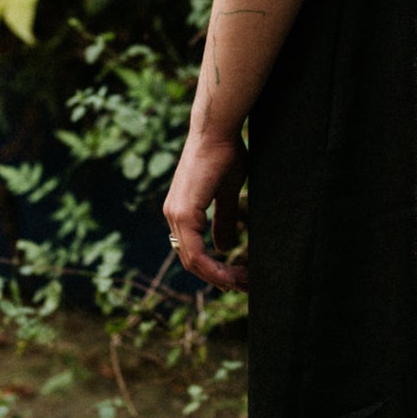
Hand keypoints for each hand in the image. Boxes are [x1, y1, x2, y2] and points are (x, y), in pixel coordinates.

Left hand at [163, 125, 247, 292]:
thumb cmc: (225, 154)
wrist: (217, 130)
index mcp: (181, 211)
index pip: (193, 251)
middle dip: (218, 278)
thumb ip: (223, 221)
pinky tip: (229, 274)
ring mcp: (175, 214)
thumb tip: (223, 248)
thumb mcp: (227, 194)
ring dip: (217, 276)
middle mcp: (173, 215)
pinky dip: (212, 267)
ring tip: (241, 284)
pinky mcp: (183, 212)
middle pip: (191, 261)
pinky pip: (194, 251)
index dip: (214, 269)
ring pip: (191, 260)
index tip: (238, 278)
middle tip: (243, 286)